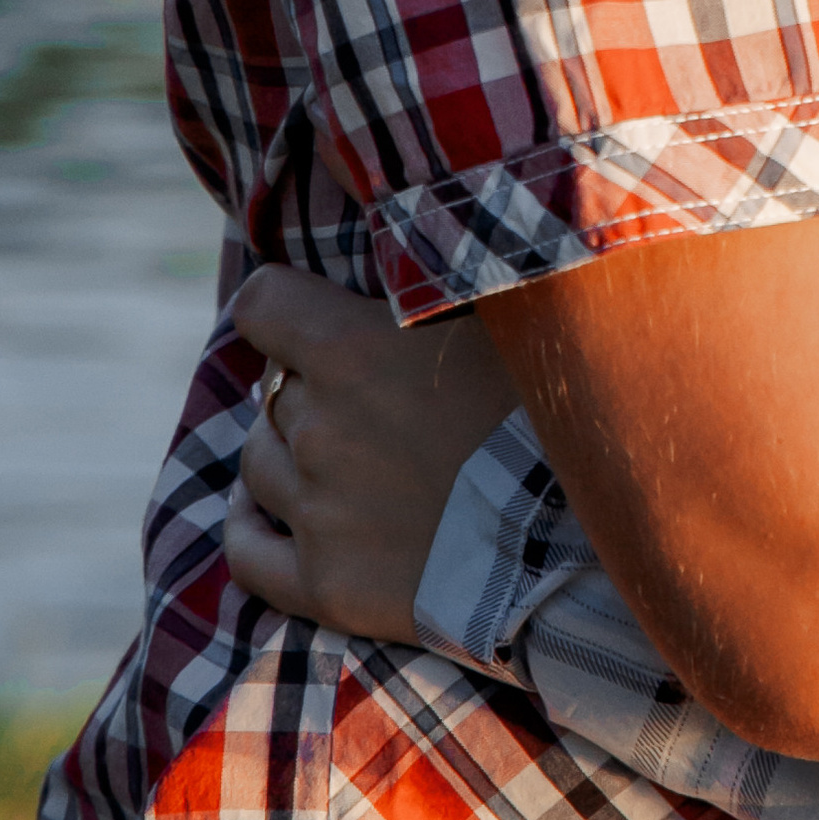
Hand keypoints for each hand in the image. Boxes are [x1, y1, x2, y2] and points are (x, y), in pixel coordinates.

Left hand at [221, 263, 521, 642]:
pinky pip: (247, 553)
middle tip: (370, 395)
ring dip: (285, 447)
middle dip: (310, 384)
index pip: (262, 302)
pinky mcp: (325, 583)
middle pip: (274, 386)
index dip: (282, 304)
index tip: (311, 314)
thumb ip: (442, 284)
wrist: (572, 542)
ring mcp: (315, 512)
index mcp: (350, 350)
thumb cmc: (548, 412)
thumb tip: (430, 236)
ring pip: (258, 460)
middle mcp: (316, 427)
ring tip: (335, 451)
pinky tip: (255, 510)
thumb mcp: (503, 320)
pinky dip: (246, 524)